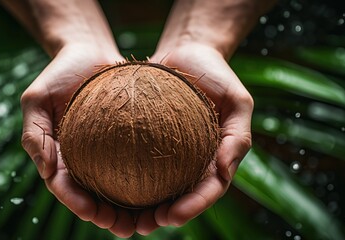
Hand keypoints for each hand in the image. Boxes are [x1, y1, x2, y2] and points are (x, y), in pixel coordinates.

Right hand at [20, 43, 138, 237]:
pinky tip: (165, 189)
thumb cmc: (60, 73)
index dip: (77, 203)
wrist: (90, 51)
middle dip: (108, 216)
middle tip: (126, 228)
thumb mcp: (36, 99)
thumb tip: (45, 171)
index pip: (65, 186)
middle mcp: (84, 157)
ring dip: (131, 208)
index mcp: (59, 154)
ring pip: (119, 186)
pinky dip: (149, 180)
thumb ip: (34, 134)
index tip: (93, 213)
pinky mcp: (129, 139)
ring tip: (148, 221)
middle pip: (94, 195)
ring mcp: (106, 150)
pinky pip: (139, 162)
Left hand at [134, 43, 253, 233]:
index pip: (207, 190)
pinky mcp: (147, 138)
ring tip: (121, 218)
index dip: (192, 207)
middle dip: (162, 216)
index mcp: (215, 157)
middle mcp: (192, 159)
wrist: (187, 51)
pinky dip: (124, 176)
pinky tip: (106, 185)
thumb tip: (224, 172)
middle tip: (142, 226)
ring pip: (155, 185)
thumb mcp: (238, 101)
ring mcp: (169, 150)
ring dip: (140, 206)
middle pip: (179, 196)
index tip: (171, 217)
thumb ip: (238, 137)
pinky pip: (135, 160)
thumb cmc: (217, 74)